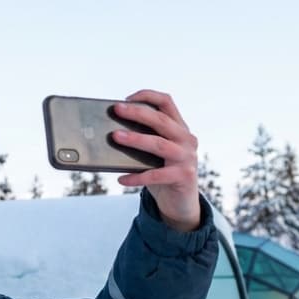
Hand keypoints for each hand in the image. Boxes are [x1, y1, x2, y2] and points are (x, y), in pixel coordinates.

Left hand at [111, 90, 200, 231]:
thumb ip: (142, 140)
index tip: (127, 98)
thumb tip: (110, 132)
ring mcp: (187, 158)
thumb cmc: (162, 172)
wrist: (181, 202)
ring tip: (115, 136)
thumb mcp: (154, 153)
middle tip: (117, 110)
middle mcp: (186, 139)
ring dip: (136, 139)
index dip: (148, 96)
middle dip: (137, 113)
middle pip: (161, 120)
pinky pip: (156, 175)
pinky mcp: (183, 177)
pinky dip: (137, 177)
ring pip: (159, 144)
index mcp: (179, 128)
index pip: (167, 103)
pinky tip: (121, 178)